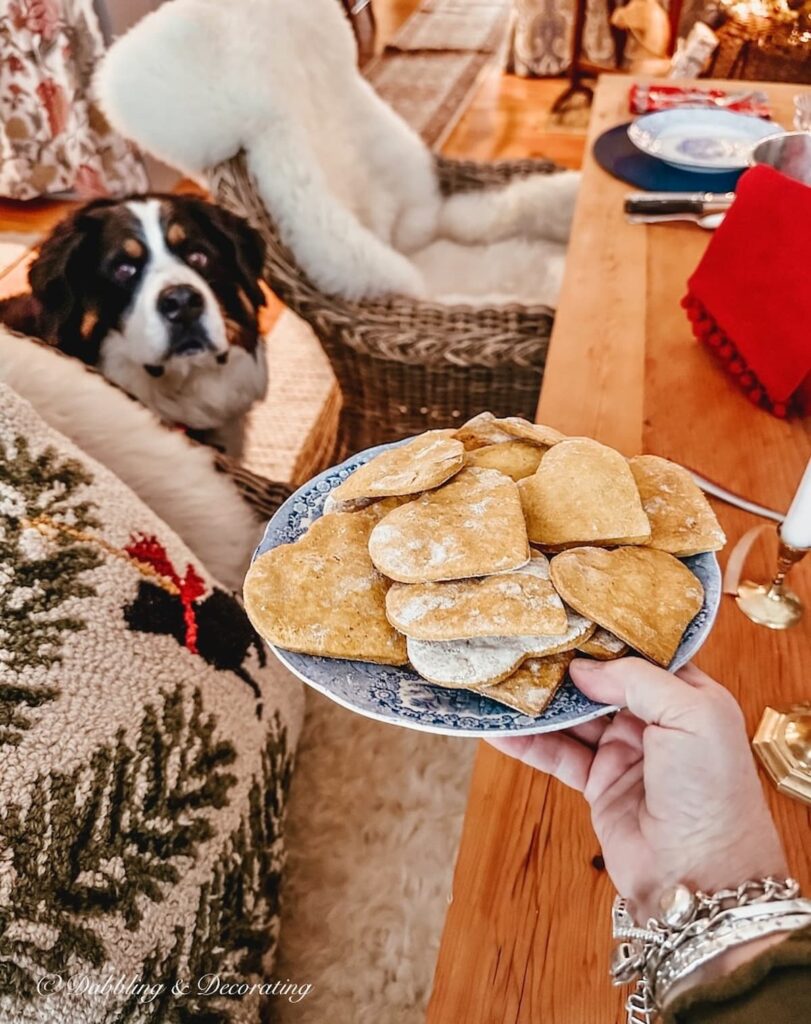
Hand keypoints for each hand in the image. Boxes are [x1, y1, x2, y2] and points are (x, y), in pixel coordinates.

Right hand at [489, 659, 787, 919]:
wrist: (701, 876)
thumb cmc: (712, 791)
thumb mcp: (692, 715)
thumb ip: (637, 680)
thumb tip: (583, 668)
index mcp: (688, 696)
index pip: (642, 655)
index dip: (607, 637)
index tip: (567, 616)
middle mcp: (655, 721)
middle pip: (601, 683)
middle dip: (565, 666)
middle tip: (524, 643)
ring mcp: (624, 753)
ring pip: (573, 718)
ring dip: (540, 703)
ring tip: (503, 678)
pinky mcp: (598, 785)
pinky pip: (557, 755)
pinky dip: (527, 743)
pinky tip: (499, 729)